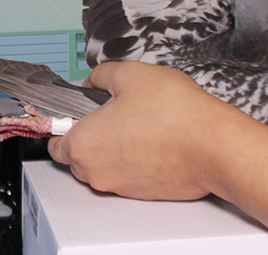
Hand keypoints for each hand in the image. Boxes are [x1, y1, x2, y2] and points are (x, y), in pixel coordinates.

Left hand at [48, 61, 237, 200]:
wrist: (214, 145)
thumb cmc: (174, 113)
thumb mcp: (130, 74)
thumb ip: (101, 76)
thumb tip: (93, 81)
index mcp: (84, 144)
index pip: (54, 143)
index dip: (64, 124)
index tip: (76, 112)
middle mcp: (97, 172)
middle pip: (77, 156)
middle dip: (90, 135)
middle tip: (112, 112)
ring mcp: (120, 186)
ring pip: (104, 166)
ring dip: (113, 148)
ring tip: (138, 123)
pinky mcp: (143, 194)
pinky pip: (127, 175)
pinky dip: (134, 160)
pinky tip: (153, 138)